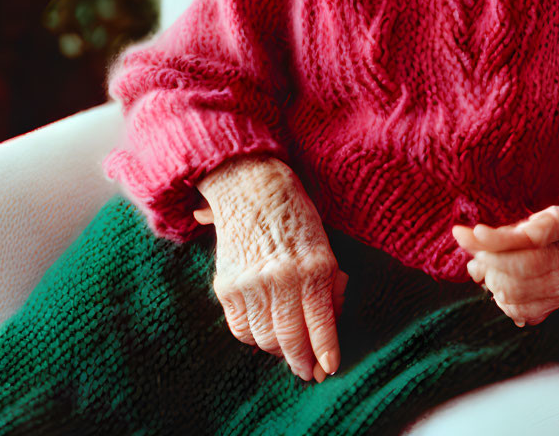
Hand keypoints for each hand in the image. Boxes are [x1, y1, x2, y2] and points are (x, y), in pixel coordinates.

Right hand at [195, 155, 346, 382]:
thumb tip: (331, 325)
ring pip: (266, 339)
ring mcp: (252, 284)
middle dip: (303, 361)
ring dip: (278, 351)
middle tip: (309, 372)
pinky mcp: (227, 287)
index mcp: (315, 266)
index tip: (330, 368)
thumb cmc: (296, 216)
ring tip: (288, 351)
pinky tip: (265, 332)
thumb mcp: (324, 246)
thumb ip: (329, 285)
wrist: (253, 187)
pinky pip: (241, 329)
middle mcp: (283, 278)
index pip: (322, 324)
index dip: (326, 352)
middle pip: (292, 339)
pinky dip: (254, 337)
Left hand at [452, 205, 558, 327]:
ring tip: (489, 261)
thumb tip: (489, 236)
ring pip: (511, 297)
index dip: (493, 245)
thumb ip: (530, 225)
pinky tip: (499, 279)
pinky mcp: (545, 312)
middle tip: (479, 247)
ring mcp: (554, 300)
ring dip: (491, 278)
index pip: (526, 254)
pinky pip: (514, 312)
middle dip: (488, 262)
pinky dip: (499, 296)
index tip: (466, 233)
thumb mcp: (556, 216)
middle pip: (514, 279)